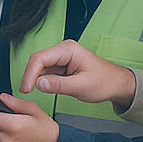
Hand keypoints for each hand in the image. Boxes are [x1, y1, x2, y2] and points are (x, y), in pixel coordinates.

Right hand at [19, 39, 135, 111]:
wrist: (117, 84)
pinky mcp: (62, 66)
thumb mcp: (81, 86)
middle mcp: (63, 51)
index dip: (30, 74)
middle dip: (30, 76)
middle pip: (38, 61)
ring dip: (36, 79)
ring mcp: (62, 58)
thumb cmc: (105, 82)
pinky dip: (43, 81)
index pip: (40, 58)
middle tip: (26, 92)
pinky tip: (44, 89)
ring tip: (33, 91)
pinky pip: (47, 72)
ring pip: (40, 67)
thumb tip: (39, 84)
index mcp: (68, 50)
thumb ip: (59, 85)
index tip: (25, 88)